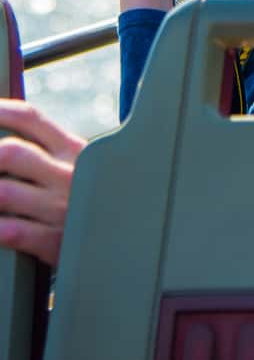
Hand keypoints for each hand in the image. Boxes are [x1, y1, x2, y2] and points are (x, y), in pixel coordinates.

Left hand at [0, 100, 85, 266]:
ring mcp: (61, 208)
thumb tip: (7, 144)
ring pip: (2, 193)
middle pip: (11, 152)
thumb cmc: (101, 198)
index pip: (30, 119)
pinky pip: (11, 232)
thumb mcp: (87, 165)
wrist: (135, 236)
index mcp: (74, 150)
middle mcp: (68, 174)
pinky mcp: (55, 241)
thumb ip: (53, 150)